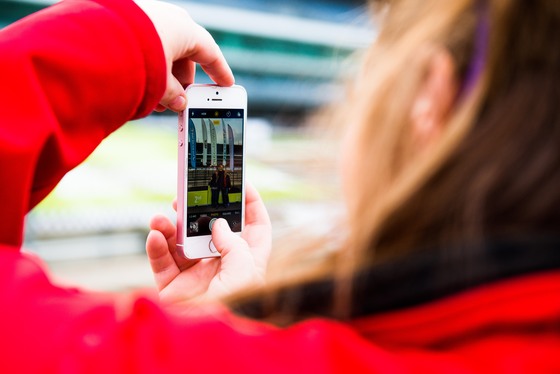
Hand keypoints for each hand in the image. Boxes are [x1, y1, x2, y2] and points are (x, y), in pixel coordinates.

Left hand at [135, 0, 233, 111]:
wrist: (95, 38)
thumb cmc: (137, 58)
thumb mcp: (161, 83)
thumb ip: (174, 95)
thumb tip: (179, 103)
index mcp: (186, 30)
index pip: (211, 54)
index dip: (220, 72)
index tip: (227, 84)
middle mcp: (170, 19)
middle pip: (185, 57)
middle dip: (183, 83)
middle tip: (181, 102)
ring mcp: (149, 18)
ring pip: (165, 53)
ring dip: (164, 79)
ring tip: (155, 102)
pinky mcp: (130, 22)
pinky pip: (147, 47)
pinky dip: (149, 67)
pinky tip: (141, 86)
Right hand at [145, 183, 271, 304]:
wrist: (212, 343)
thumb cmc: (239, 309)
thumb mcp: (246, 270)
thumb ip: (233, 243)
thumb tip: (218, 224)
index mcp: (247, 260)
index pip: (254, 227)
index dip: (251, 205)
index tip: (243, 184)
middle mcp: (222, 265)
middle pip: (210, 230)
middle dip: (198, 211)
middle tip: (185, 196)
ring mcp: (197, 275)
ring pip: (181, 242)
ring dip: (170, 226)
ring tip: (161, 217)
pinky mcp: (174, 287)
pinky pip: (162, 262)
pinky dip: (156, 247)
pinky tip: (155, 235)